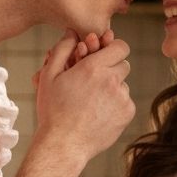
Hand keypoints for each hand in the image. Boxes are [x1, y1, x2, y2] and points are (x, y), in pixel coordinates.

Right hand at [34, 29, 133, 162]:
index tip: (103, 56)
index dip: (112, 49)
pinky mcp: (127, 114)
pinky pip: (126, 102)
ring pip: (123, 84)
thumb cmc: (53, 110)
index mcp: (94, 67)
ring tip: (91, 102)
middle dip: (111, 68)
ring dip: (112, 88)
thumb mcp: (49, 76)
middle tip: (93, 81)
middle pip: (123, 64)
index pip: (120, 46)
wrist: (64, 144)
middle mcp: (112, 80)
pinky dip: (115, 105)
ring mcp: (122, 98)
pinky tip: (98, 113)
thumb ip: (62, 49)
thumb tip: (72, 32)